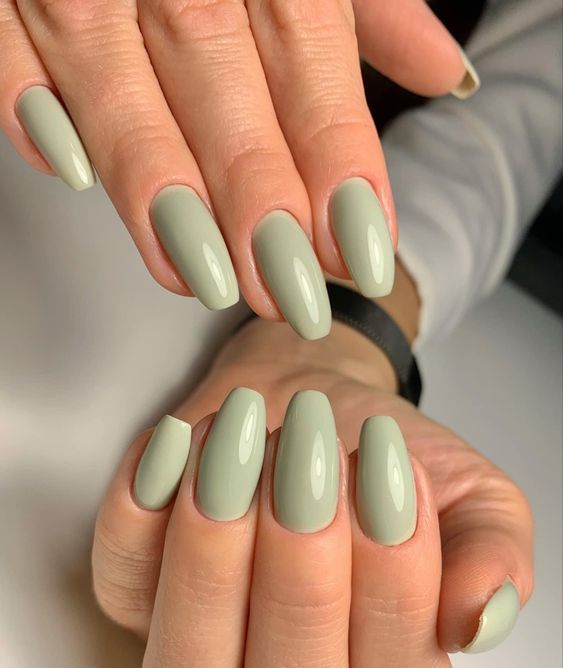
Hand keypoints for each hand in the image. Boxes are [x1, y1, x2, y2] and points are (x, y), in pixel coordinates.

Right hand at [1, 0, 472, 336]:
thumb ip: (369, 5)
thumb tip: (445, 73)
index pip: (311, 58)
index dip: (339, 161)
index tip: (361, 251)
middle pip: (221, 78)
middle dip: (257, 193)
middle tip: (287, 288)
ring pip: (117, 72)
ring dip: (157, 181)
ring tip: (203, 275)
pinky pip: (8, 38)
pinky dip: (29, 99)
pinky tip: (70, 172)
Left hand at [92, 311, 532, 667]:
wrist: (313, 406)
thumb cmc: (384, 460)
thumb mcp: (469, 497)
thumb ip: (492, 557)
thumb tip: (480, 621)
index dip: (395, 588)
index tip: (393, 470)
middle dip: (302, 583)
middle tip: (315, 463)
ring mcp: (203, 656)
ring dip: (214, 559)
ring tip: (245, 447)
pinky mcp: (134, 599)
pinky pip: (120, 582)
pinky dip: (139, 510)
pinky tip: (182, 442)